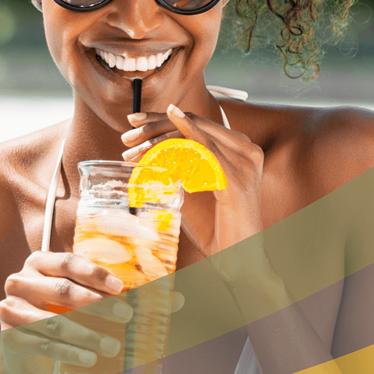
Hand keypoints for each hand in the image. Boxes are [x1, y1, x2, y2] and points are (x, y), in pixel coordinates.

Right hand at [0, 250, 133, 373]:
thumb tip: (126, 296)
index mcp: (36, 263)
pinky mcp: (9, 336)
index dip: (95, 274)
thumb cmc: (51, 315)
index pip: (67, 263)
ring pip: (55, 322)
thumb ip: (87, 289)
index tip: (120, 288)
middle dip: (98, 303)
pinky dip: (71, 353)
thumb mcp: (65, 297)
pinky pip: (45, 345)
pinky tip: (90, 358)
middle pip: (62, 289)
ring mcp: (10, 308)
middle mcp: (19, 282)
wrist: (22, 350)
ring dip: (88, 335)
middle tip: (125, 315)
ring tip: (112, 345)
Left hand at [120, 104, 266, 267]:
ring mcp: (245, 163)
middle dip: (155, 126)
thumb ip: (179, 163)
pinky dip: (180, 145)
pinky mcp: (237, 180)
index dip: (162, 117)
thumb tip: (144, 148)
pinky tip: (160, 143)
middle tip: (126, 136)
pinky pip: (205, 153)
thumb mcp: (193, 185)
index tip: (133, 120)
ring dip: (157, 140)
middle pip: (194, 122)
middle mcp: (247, 149)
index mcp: (239, 147)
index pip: (196, 121)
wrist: (239, 256)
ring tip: (131, 150)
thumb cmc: (215, 224)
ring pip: (194, 137)